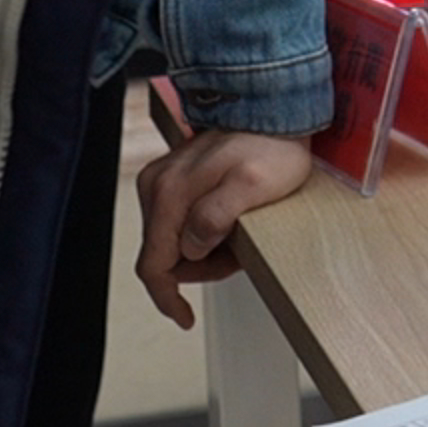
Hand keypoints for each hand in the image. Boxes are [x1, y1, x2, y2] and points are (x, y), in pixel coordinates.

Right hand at [131, 126, 315, 328]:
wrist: (274, 109)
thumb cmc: (270, 145)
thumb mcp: (253, 186)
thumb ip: (216, 217)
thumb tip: (192, 247)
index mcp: (170, 193)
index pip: (153, 264)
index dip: (167, 298)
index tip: (184, 317)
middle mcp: (157, 187)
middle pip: (164, 256)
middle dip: (199, 268)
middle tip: (238, 257)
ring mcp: (163, 181)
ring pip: (174, 241)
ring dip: (204, 251)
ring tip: (240, 236)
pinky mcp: (174, 180)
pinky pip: (180, 222)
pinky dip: (204, 233)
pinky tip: (230, 224)